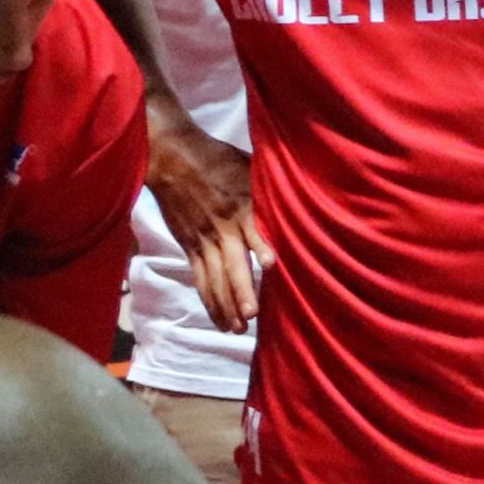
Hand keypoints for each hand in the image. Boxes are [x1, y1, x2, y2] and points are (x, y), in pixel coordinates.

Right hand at [144, 107, 263, 330]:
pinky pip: (199, 277)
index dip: (260, 246)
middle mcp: (222, 227)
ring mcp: (203, 239)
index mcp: (241, 206)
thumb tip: (312, 192)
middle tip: (251, 315)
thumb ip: (273, 187)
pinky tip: (219, 319)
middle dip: (240, 290)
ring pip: (213, 278)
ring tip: (236, 328)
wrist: (171, 156)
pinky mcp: (190, 245)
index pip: (252, 229)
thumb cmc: (219, 160)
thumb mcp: (251, 166)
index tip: (271, 265)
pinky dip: (208, 299)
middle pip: (230, 263)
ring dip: (224, 304)